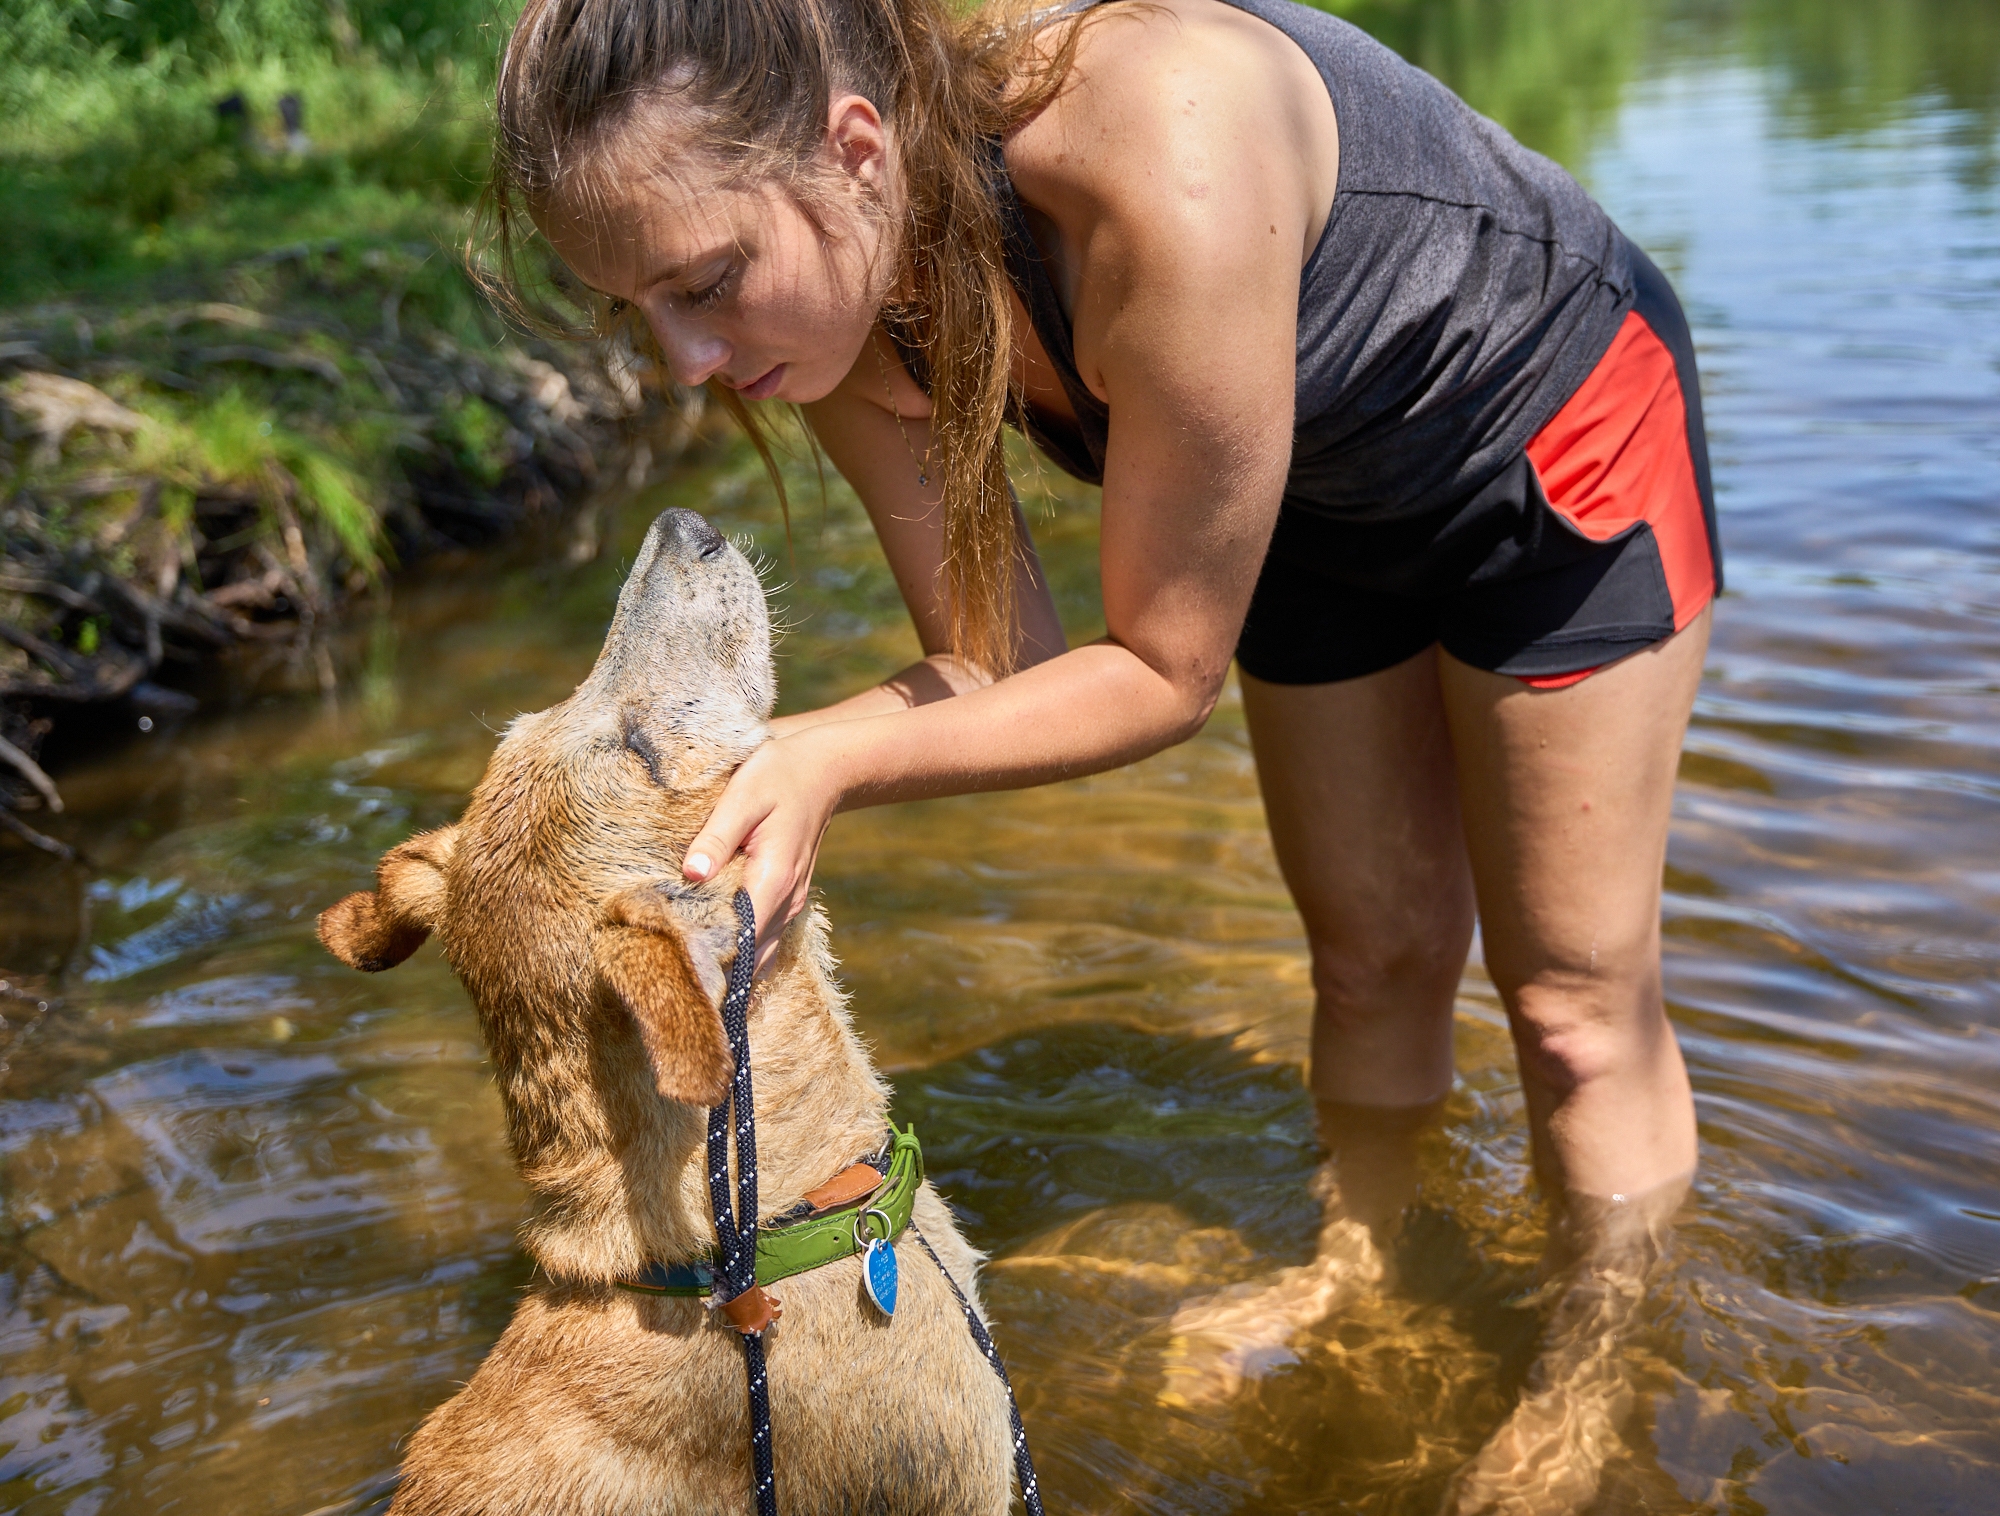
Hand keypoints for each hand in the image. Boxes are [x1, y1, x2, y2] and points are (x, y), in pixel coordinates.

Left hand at [681, 731, 843, 969]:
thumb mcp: (743, 796)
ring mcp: (790, 905)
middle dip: (716, 971)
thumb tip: (691, 874)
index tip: (679, 971)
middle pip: (750, 958)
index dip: (711, 959)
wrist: (822, 772)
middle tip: (673, 978)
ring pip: (759, 955)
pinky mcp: (787, 901)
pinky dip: (742, 952)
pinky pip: (765, 941)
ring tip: (690, 971)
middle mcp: (787, 902)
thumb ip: (716, 838)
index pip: (741, 940)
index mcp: (773, 880)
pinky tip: (716, 950)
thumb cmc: (778, 777)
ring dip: (729, 965)